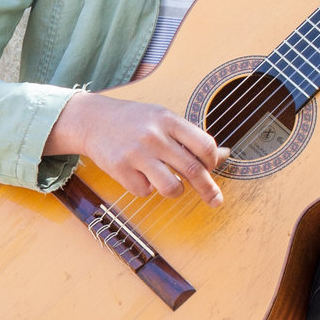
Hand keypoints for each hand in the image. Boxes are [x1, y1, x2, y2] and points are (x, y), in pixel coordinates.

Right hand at [47, 91, 227, 205]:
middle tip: (215, 200)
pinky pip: (145, 192)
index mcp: (168, 120)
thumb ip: (191, 137)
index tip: (210, 168)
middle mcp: (153, 136)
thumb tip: (225, 155)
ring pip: (171, 188)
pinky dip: (147, 189)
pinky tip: (140, 176)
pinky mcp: (120, 169)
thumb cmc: (135, 121)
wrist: (94, 120)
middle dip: (208, 189)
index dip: (213, 161)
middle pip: (192, 170)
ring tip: (172, 186)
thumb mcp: (164, 119)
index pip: (204, 145)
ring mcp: (136, 154)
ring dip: (176, 191)